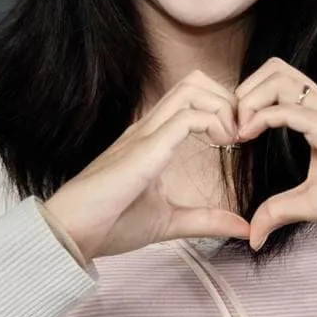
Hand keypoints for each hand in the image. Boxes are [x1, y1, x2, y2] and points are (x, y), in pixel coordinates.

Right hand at [42, 71, 252, 262]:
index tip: (239, 141)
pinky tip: (222, 145)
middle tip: (241, 134)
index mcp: (152, 139)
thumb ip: (206, 221)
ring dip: (222, 106)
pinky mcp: (145, 148)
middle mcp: (148, 128)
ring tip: (232, 139)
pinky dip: (213, 122)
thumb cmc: (111, 225)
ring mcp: (145, 133)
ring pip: (192, 88)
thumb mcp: (170, 222)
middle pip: (194, 82)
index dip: (222, 109)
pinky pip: (186, 116)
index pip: (191, 98)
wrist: (73, 235)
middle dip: (227, 99)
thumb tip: (243, 229)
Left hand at [234, 59, 316, 248]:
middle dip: (244, 90)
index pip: (275, 84)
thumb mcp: (309, 204)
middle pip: (274, 68)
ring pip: (279, 77)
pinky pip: (290, 109)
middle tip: (231, 126)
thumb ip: (278, 211)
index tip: (231, 134)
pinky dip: (261, 117)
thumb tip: (254, 236)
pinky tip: (248, 137)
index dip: (246, 101)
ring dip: (250, 98)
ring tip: (239, 130)